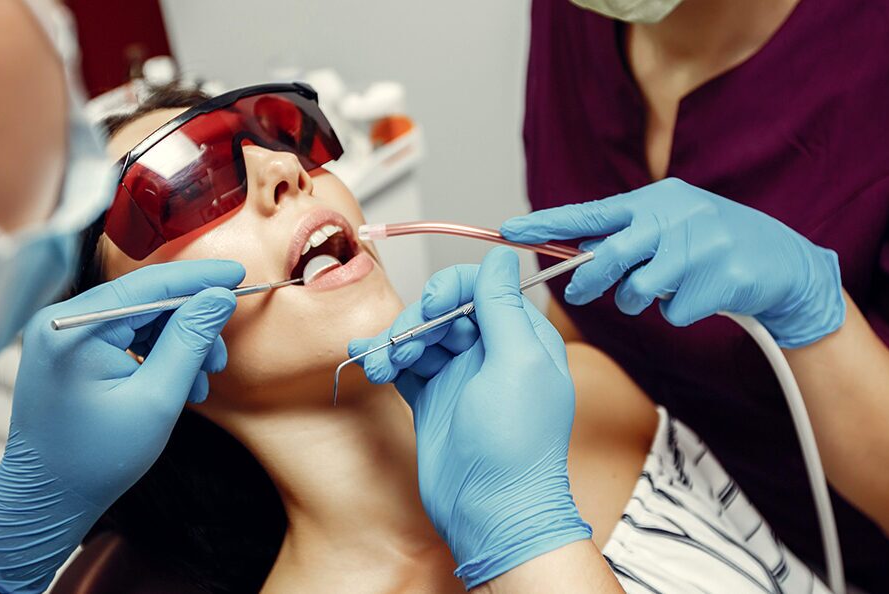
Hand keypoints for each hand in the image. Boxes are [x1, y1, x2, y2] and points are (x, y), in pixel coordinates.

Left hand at [0, 260, 243, 593]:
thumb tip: (219, 297)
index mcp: (74, 328)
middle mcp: (62, 321)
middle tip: (220, 357)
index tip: (239, 273)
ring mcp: (63, 336)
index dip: (199, 278)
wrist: (46, 498)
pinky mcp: (70, 352)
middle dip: (191, 324)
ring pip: (140, 320)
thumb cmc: (93, 458)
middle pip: (146, 301)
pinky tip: (177, 384)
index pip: (150, 285)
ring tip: (199, 384)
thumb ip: (190, 340)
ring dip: (177, 344)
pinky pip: (124, 336)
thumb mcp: (156, 399)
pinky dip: (156, 355)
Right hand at [349, 247, 591, 588]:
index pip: (481, 288)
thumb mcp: (518, 363)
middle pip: (444, 309)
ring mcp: (460, 377)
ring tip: (381, 365)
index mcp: (521, 338)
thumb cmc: (516, 444)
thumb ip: (504, 307)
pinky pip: (404, 366)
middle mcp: (491, 352)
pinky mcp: (433, 401)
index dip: (450, 290)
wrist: (491, 513)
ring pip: (420, 336)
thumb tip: (503, 255)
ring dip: (395, 342)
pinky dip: (384, 360)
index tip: (432, 309)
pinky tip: (366, 361)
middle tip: (402, 348)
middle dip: (417, 321)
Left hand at [501, 178, 845, 347]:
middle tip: (578, 293)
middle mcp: (676, 216)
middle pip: (610, 255)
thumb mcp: (673, 225)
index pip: (592, 213)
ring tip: (664, 291)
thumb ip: (629, 235)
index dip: (548, 223)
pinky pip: (675, 311)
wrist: (784, 263)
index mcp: (657, 200)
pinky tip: (701, 297)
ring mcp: (701, 247)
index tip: (511, 230)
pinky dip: (680, 312)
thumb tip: (577, 254)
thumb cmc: (715, 245)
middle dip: (588, 279)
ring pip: (639, 290)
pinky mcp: (721, 279)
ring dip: (641, 301)